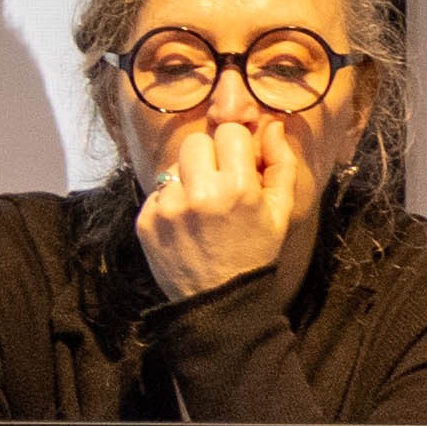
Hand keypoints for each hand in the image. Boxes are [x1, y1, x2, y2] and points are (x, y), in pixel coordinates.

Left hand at [134, 108, 308, 301]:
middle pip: (196, 142)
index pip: (229, 132)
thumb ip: (280, 163)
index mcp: (238, 188)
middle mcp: (200, 193)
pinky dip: (170, 203)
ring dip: (187, 180)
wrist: (219, 299)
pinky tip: (184, 224)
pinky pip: (157, 192)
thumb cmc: (255, 251)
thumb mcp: (281, 211)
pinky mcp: (145, 220)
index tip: (238, 167)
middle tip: (218, 183)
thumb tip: (272, 125)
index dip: (235, 149)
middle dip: (208, 158)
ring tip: (201, 208)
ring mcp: (168, 207)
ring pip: (174, 165)